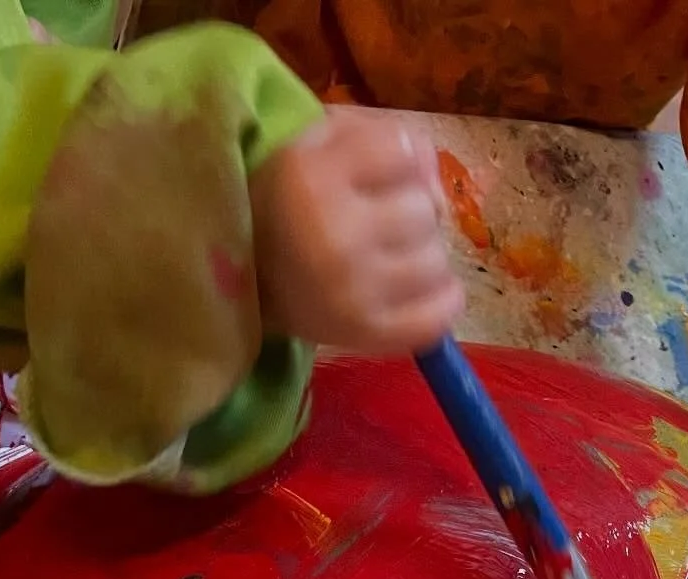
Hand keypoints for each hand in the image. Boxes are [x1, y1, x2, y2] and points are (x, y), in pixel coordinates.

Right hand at [250, 107, 462, 353]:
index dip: (401, 161)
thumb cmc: (287, 203)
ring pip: (435, 261)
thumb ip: (379, 134)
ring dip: (424, 256)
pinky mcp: (366, 335)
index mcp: (312, 176)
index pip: (403, 150)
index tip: (381, 176)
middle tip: (384, 224)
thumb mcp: (316, 143)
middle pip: (424, 209)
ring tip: (392, 257)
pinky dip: (441, 302)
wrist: (247, 281)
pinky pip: (437, 317)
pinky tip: (418, 290)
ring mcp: (352, 291)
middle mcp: (333, 234)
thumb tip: (434, 172)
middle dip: (412, 211)